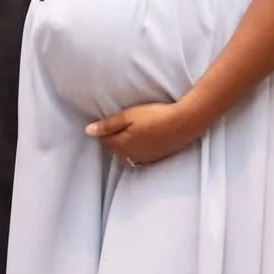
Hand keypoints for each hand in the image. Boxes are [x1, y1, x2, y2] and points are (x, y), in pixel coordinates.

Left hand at [86, 101, 201, 166]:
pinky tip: (143, 140)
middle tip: (115, 126)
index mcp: (122, 144)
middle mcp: (131, 155)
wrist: (184, 122)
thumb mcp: (128, 116)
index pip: (105, 140)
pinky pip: (140, 156)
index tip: (104, 123)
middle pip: (115, 148)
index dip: (103, 131)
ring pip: (128, 153)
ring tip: (129, 132)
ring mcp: (144, 158)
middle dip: (113, 139)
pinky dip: (137, 149)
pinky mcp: (156, 157)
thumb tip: (89, 131)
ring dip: (125, 145)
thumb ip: (108, 125)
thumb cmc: (155, 116)